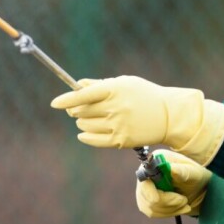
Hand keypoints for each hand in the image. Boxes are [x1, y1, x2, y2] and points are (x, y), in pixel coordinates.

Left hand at [50, 76, 223, 164]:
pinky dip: (85, 136)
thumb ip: (99, 84)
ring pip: (85, 125)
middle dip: (75, 109)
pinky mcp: (121, 141)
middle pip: (81, 111)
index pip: (83, 95)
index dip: (66, 99)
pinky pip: (93, 140)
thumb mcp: (124, 83)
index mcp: (115, 90)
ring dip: (82, 122)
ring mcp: (118, 125)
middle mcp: (115, 108)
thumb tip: (78, 85)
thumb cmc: (144, 95)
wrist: (168, 115)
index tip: (55, 103)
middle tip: (77, 108)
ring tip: (90, 118)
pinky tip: (83, 133)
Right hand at [136, 150, 211, 217]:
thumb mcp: (193, 172)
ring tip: (184, 202)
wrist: (196, 186)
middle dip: (168, 202)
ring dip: (171, 208)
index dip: (152, 191)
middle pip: (147, 196)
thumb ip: (182, 171)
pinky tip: (180, 208)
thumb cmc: (194, 176)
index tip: (168, 199)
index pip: (145, 179)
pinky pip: (153, 212)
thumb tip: (171, 169)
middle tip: (184, 200)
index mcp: (155, 162)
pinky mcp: (146, 200)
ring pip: (151, 207)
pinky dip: (169, 212)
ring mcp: (144, 188)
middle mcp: (145, 174)